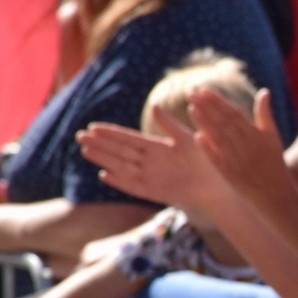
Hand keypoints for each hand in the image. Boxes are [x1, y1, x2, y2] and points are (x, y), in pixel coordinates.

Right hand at [78, 115, 224, 212]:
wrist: (218, 184)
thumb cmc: (206, 159)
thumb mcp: (186, 138)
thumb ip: (168, 124)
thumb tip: (153, 105)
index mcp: (156, 147)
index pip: (128, 138)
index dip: (110, 133)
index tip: (92, 126)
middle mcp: (150, 162)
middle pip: (120, 151)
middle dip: (100, 144)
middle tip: (79, 136)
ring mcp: (151, 177)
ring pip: (122, 166)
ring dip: (105, 159)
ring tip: (86, 151)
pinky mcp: (156, 192)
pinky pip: (134, 186)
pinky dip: (120, 181)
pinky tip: (105, 175)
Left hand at [189, 88, 294, 201]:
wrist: (275, 193)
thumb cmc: (274, 162)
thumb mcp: (273, 137)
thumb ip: (266, 114)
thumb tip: (264, 91)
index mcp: (255, 134)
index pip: (233, 113)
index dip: (218, 101)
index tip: (205, 90)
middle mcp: (245, 145)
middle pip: (222, 122)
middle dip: (206, 107)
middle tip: (191, 93)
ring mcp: (236, 160)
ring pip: (218, 138)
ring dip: (204, 123)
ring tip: (191, 108)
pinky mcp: (229, 174)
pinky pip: (217, 159)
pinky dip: (208, 148)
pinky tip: (197, 136)